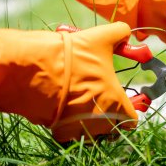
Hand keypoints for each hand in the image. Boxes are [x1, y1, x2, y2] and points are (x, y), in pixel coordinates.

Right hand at [0, 22, 137, 142]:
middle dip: (112, 110)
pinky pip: (74, 130)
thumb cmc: (72, 55)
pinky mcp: (60, 132)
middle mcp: (101, 122)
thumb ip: (120, 34)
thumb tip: (127, 33)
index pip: (134, 118)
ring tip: (84, 95)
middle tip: (103, 92)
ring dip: (93, 116)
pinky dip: (74, 121)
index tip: (131, 99)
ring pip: (94, 128)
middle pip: (115, 124)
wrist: (31, 69)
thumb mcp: (99, 38)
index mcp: (116, 104)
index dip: (134, 107)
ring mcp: (79, 130)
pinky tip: (69, 104)